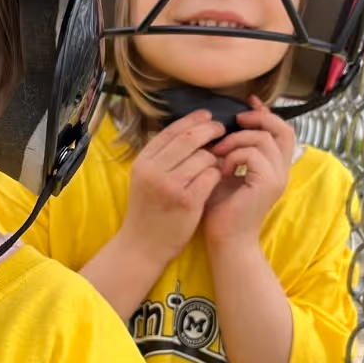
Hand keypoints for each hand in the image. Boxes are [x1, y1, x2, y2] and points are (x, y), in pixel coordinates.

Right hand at [119, 110, 223, 270]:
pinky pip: (211, 176)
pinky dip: (217, 174)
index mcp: (142, 163)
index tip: (207, 116)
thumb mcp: (143, 180)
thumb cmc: (147, 212)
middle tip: (221, 129)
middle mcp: (153, 171)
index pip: (170, 132)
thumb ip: (160, 157)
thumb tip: (187, 131)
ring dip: (215, 156)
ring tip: (218, 161)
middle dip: (209, 130)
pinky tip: (217, 177)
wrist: (142, 246)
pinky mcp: (187, 201)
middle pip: (188, 139)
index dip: (191, 120)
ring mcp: (170, 186)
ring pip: (203, 157)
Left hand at [203, 98, 294, 245]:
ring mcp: (277, 178)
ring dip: (237, 140)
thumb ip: (229, 151)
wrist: (224, 240)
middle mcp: (281, 171)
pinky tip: (221, 170)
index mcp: (273, 167)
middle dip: (257, 119)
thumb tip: (219, 126)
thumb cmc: (220, 210)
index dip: (265, 113)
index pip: (280, 131)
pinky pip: (254, 154)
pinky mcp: (267, 184)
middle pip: (282, 129)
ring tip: (219, 154)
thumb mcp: (224, 172)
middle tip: (235, 120)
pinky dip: (234, 156)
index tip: (246, 103)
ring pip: (264, 139)